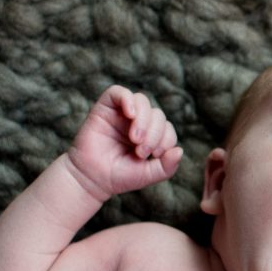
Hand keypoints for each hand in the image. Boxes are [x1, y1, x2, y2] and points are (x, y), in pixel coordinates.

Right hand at [66, 85, 181, 199]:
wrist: (91, 179)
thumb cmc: (119, 176)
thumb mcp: (148, 174)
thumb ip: (167, 166)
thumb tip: (180, 150)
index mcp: (150, 135)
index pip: (167, 128)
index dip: (166, 139)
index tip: (154, 156)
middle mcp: (137, 122)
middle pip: (157, 114)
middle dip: (154, 133)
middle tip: (142, 151)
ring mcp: (121, 113)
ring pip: (142, 101)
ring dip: (144, 119)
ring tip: (135, 138)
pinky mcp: (105, 107)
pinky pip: (118, 92)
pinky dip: (128, 100)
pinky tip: (130, 114)